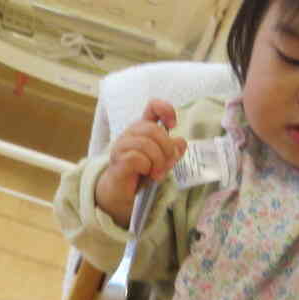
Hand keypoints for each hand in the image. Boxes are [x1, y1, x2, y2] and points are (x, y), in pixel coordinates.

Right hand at [94, 99, 183, 222]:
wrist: (121, 192)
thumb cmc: (140, 173)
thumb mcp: (162, 160)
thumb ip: (173, 149)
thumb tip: (180, 142)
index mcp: (143, 129)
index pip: (152, 106)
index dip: (166, 110)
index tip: (173, 125)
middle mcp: (131, 133)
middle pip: (153, 129)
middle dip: (166, 149)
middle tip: (168, 164)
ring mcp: (122, 146)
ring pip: (145, 143)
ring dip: (157, 161)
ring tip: (157, 173)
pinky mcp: (118, 161)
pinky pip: (136, 157)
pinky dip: (146, 167)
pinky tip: (145, 173)